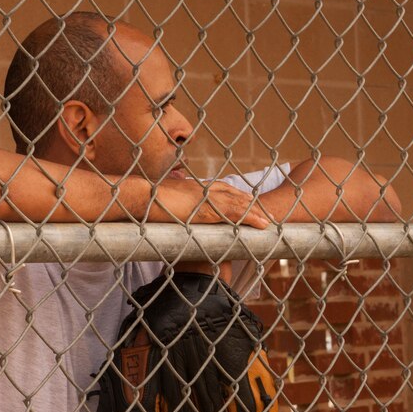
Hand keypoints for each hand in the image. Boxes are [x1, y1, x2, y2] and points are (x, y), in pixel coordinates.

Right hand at [151, 179, 270, 228]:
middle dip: (252, 206)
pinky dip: (252, 218)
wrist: (140, 195)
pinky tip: (263, 225)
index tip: (250, 205)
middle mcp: (205, 189)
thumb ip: (171, 196)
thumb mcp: (162, 196)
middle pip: (236, 196)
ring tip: (272, 222)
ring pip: (240, 204)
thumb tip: (170, 196)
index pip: (223, 191)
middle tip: (268, 215)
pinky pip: (235, 213)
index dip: (238, 199)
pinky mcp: (208, 209)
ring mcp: (207, 198)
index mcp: (196, 186)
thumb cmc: (145, 196)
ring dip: (257, 213)